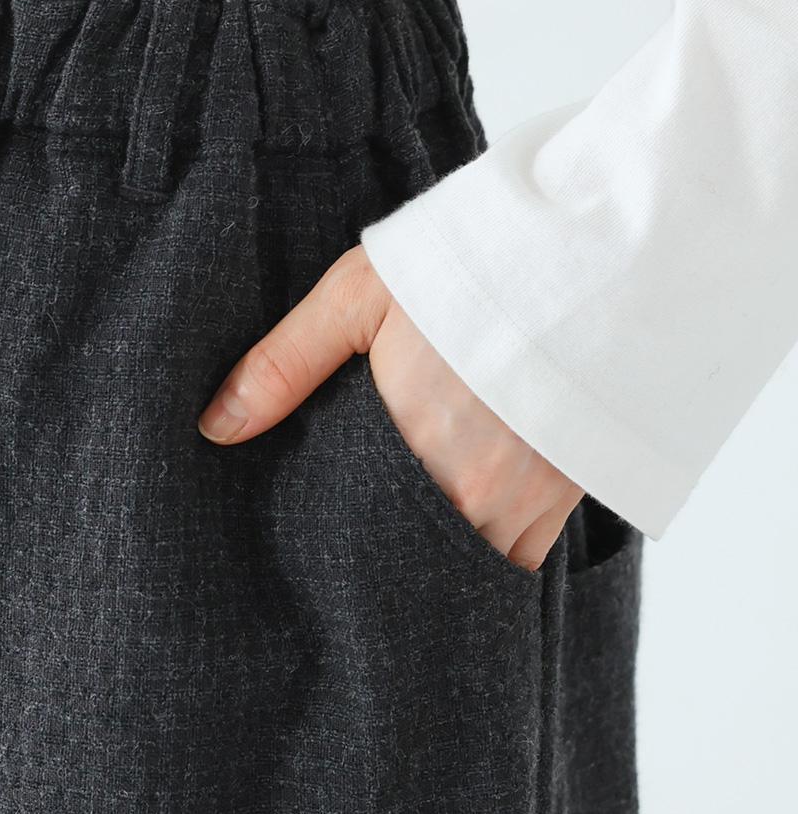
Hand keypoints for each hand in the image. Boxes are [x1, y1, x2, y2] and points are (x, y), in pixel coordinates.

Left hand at [197, 245, 583, 572]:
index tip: (321, 556)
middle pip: (421, 565)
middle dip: (392, 563)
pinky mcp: (576, 491)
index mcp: (420, 457)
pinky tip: (471, 512)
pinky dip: (497, 541)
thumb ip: (284, 364)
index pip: (365, 546)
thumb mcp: (359, 297)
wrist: (596, 248)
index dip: (344, 558)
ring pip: (477, 564)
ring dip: (445, 552)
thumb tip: (216, 426)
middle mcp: (481, 499)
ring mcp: (535, 503)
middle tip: (361, 546)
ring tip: (411, 530)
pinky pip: (528, 551)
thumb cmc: (473, 267)